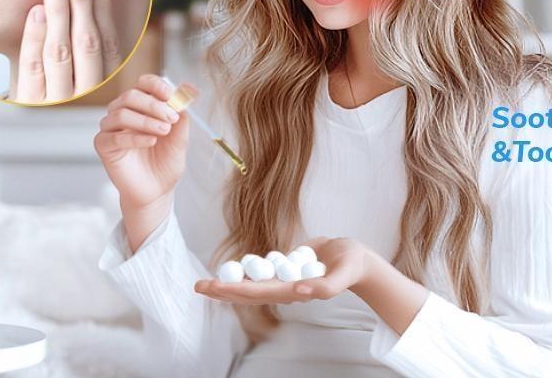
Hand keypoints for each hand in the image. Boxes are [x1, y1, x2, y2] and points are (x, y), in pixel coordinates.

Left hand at [12, 0, 121, 102]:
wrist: (30, 111)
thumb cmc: (58, 77)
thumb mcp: (80, 63)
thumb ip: (90, 33)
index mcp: (104, 83)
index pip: (109, 43)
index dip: (103, 8)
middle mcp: (83, 93)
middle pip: (85, 43)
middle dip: (81, 1)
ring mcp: (55, 99)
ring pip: (59, 51)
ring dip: (59, 11)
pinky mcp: (28, 99)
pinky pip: (32, 64)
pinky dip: (34, 36)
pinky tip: (37, 10)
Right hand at [94, 74, 190, 250]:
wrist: (157, 192)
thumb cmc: (165, 164)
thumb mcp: (180, 139)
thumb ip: (181, 118)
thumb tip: (185, 93)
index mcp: (141, 106)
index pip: (143, 83)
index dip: (156, 85)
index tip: (171, 95)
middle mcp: (123, 113)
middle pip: (130, 95)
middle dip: (153, 104)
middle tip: (171, 118)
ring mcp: (111, 129)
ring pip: (121, 113)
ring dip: (145, 120)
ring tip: (164, 131)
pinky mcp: (104, 146)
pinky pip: (114, 136)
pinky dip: (134, 137)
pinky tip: (151, 141)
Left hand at [194, 237, 380, 304]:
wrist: (354, 260)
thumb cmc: (349, 267)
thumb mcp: (341, 275)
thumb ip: (324, 287)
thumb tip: (299, 291)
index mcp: (292, 292)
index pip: (257, 293)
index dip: (234, 290)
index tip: (214, 287)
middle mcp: (283, 288)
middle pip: (246, 291)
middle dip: (222, 289)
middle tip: (198, 286)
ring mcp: (281, 278)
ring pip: (249, 281)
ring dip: (227, 281)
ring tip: (205, 281)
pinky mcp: (283, 266)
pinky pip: (260, 269)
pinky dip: (242, 269)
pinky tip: (226, 269)